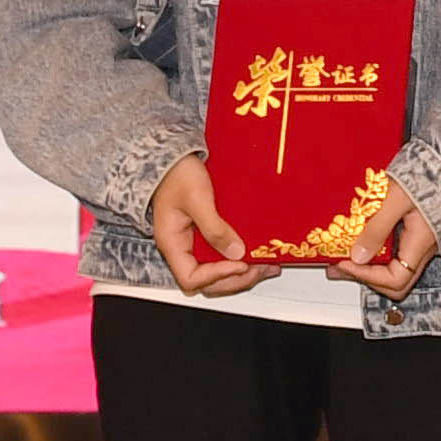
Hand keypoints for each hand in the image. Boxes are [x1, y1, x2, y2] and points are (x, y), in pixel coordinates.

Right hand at [145, 154, 269, 296]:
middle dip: (236, 279)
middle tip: (262, 268)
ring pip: (217, 273)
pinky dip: (241, 260)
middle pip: (207, 283)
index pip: (190, 278)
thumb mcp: (197, 199)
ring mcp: (195, 245)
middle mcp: (182, 250)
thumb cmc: (178, 173)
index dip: (216, 276)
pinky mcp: (207, 237)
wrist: (176, 157)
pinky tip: (259, 256)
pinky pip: (222, 257)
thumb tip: (236, 252)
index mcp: (172, 244)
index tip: (239, 263)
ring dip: (242, 274)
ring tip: (268, 266)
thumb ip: (214, 227)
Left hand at [331, 192, 440, 301]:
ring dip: (367, 267)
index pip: (396, 279)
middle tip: (338, 267)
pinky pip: (394, 254)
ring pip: (394, 270)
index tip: (345, 262)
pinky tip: (361, 241)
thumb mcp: (397, 199)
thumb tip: (358, 256)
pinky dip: (375, 253)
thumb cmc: (429, 176)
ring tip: (342, 257)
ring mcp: (419, 242)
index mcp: (421, 243)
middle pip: (395, 283)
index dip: (367, 277)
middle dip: (365, 278)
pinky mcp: (415, 233)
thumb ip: (378, 228)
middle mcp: (422, 248)